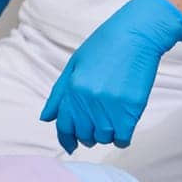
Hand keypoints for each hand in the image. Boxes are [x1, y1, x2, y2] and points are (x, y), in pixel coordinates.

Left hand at [40, 0, 181, 153]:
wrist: (135, 35)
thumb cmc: (104, 47)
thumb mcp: (74, 65)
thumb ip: (59, 94)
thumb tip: (46, 119)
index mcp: (72, 89)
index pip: (64, 126)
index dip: (66, 139)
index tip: (70, 146)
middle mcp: (88, 101)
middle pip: (84, 135)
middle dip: (88, 135)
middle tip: (96, 126)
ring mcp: (110, 106)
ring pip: (104, 138)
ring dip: (106, 135)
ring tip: (111, 120)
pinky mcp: (131, 109)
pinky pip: (122, 138)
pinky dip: (122, 138)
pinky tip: (123, 127)